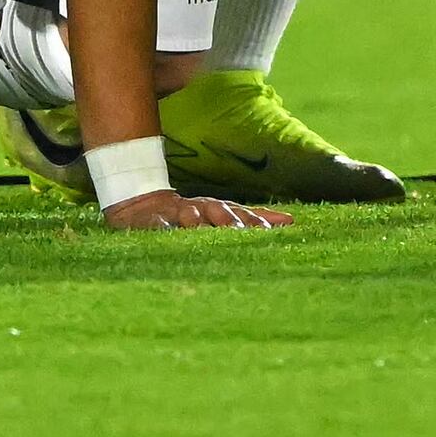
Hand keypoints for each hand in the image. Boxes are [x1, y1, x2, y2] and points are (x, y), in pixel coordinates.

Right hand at [95, 186, 279, 232]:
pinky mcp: (154, 221)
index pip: (241, 214)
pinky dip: (165, 227)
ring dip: (198, 220)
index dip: (256, 221)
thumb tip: (291, 220)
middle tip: (241, 232)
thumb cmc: (191, 214)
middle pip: (218, 212)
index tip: (273, 231)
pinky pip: (160, 224)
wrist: (143, 204)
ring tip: (204, 227)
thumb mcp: (222, 214)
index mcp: (218, 208)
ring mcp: (177, 213)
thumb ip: (254, 218)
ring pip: (190, 214)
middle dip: (230, 222)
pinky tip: (170, 232)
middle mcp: (200, 208)